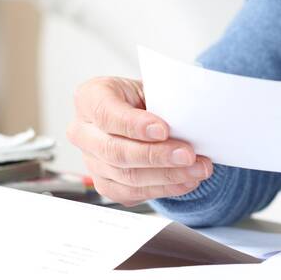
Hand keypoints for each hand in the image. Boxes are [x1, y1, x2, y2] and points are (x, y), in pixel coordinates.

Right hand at [66, 76, 212, 206]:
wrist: (143, 116)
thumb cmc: (145, 98)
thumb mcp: (151, 86)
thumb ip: (162, 99)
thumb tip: (188, 118)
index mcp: (90, 98)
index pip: (107, 115)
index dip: (135, 125)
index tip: (163, 130)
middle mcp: (83, 132)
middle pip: (115, 151)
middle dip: (156, 155)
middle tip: (187, 155)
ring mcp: (92, 161)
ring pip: (126, 177)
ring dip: (167, 176)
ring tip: (197, 168)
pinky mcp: (105, 184)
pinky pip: (133, 193)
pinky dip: (164, 188)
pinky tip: (186, 180)